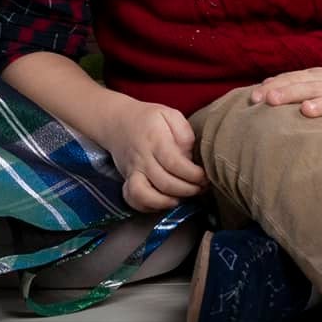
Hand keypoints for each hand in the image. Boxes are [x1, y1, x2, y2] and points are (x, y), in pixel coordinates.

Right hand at [93, 96, 205, 212]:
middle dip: (188, 190)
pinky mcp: (127, 180)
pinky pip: (133, 200)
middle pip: (165, 183)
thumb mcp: (169, 115)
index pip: (175, 163)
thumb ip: (184, 132)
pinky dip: (148, 206)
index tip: (205, 177)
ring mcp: (132, 171)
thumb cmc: (148, 119)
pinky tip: (164, 202)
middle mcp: (142, 158)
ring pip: (145, 195)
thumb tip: (190, 156)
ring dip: (168, 201)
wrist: (117, 122)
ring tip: (183, 197)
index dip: (193, 175)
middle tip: (201, 188)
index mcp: (154, 140)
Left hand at [251, 67, 321, 130]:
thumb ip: (287, 84)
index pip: (291, 79)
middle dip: (289, 93)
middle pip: (308, 87)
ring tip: (305, 109)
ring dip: (320, 105)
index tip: (254, 98)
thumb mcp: (308, 82)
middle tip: (271, 100)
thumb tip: (261, 89)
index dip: (273, 87)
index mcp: (313, 77)